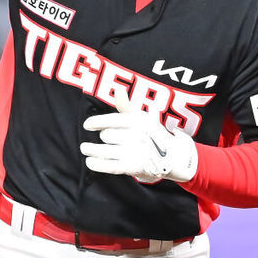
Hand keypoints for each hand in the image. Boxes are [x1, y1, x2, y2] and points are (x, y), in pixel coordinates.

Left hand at [80, 92, 197, 183]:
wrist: (172, 156)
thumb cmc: (151, 133)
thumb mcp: (141, 117)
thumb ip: (126, 105)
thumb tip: (118, 89)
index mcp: (138, 121)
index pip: (112, 120)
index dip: (96, 122)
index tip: (86, 125)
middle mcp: (137, 136)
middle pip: (107, 135)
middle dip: (104, 136)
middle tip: (106, 138)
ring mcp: (134, 153)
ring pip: (104, 150)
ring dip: (91, 150)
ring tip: (85, 148)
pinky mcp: (132, 168)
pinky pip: (109, 166)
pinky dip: (97, 164)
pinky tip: (90, 161)